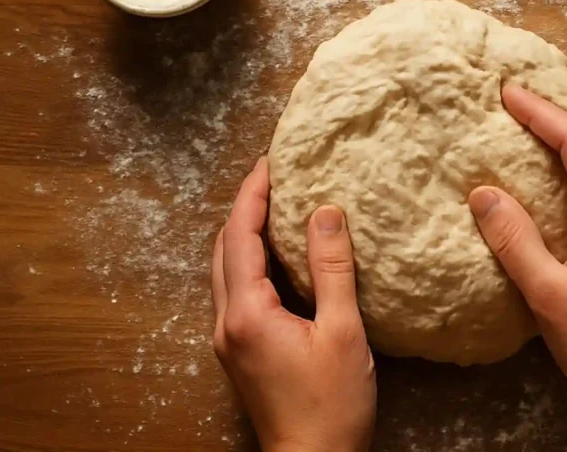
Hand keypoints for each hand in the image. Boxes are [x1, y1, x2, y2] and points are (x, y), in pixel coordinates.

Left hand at [211, 158, 375, 451]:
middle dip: (244, 208)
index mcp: (247, 313)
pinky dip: (251, 261)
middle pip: (223, 248)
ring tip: (277, 207)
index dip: (253, 194)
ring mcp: (229, 340)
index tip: (269, 161)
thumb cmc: (332, 405)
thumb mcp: (343, 332)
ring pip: (225, 270)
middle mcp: (227, 323)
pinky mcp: (240, 352)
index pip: (240, 236)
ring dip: (245, 234)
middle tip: (274, 178)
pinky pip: (237, 291)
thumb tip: (326, 212)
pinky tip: (279, 257)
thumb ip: (332, 270)